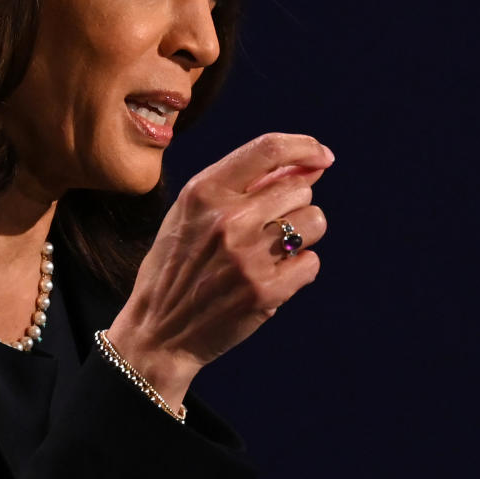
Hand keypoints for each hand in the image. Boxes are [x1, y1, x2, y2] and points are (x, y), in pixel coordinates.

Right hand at [106, 133, 332, 407]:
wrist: (158, 331)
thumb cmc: (178, 266)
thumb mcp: (193, 214)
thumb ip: (244, 185)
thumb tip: (309, 166)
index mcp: (204, 192)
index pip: (269, 149)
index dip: (305, 147)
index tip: (322, 156)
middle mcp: (227, 219)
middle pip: (300, 189)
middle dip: (293, 205)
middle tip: (267, 230)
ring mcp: (247, 256)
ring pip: (314, 222)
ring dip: (301, 236)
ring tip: (270, 253)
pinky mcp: (265, 292)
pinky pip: (311, 263)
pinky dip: (298, 271)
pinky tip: (270, 279)